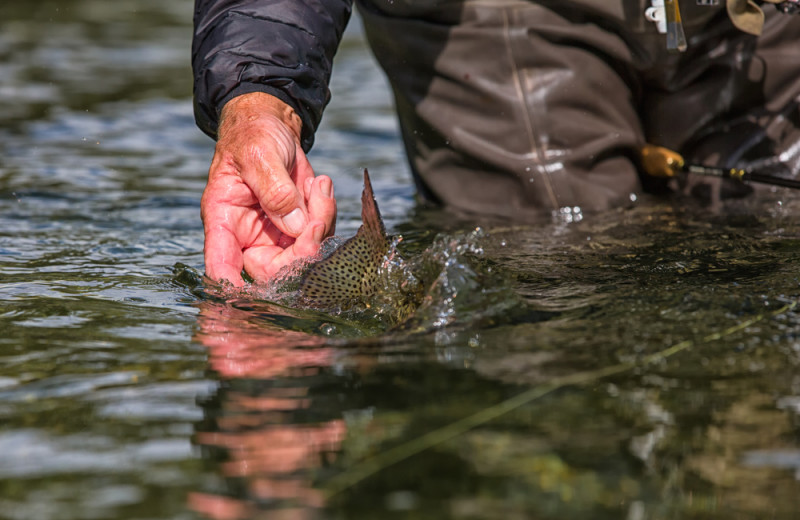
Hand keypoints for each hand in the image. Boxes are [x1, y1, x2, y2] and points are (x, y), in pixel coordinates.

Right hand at [201, 93, 335, 284]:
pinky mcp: (298, 227)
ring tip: (318, 184)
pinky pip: (319, 236)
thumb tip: (295, 227)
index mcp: (223, 221)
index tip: (247, 297)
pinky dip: (326, 213)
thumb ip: (274, 190)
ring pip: (303, 255)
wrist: (272, 123)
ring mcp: (275, 235)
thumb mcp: (259, 156)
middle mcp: (247, 236)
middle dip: (302, 251)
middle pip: (274, 271)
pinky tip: (320, 184)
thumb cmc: (253, 136)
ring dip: (320, 222)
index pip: (221, 266)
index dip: (231, 287)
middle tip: (317, 217)